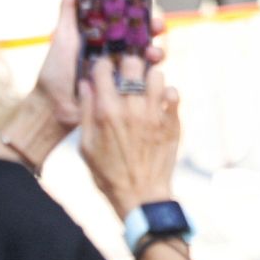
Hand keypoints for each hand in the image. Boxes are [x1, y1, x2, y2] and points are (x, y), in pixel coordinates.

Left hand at [31, 0, 167, 131]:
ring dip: (157, 48)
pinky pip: (148, 76)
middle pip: (144, 29)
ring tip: (152, 52)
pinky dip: (154, 70)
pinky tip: (151, 69)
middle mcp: (116, 46)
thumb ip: (70, 7)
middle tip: (157, 24)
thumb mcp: (63, 34)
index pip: (127, 10)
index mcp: (103, 31)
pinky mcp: (128, 85)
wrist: (55, 106)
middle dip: (155, 23)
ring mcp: (124, 66)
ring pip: (150, 51)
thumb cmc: (55, 69)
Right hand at [78, 56, 181, 218]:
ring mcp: (154, 114)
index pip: (104, 68)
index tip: (105, 72)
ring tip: (145, 90)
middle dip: (128, 66)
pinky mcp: (172, 122)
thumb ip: (86, 111)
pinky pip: (174, 93)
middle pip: (133, 64)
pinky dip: (167, 94)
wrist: (140, 195)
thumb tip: (86, 84)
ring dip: (149, 79)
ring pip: (157, 74)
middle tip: (127, 76)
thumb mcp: (86, 145)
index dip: (102, 67)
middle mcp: (131, 108)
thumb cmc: (109, 173)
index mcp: (106, 111)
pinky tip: (159, 103)